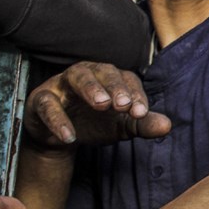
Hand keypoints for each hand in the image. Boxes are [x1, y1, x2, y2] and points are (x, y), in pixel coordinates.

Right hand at [24, 61, 171, 148]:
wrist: (62, 136)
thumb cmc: (95, 122)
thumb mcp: (122, 125)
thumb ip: (142, 123)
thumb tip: (167, 126)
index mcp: (110, 77)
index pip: (127, 79)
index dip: (135, 95)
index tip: (141, 113)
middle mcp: (88, 74)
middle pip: (102, 71)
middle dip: (114, 86)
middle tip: (123, 104)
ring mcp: (62, 84)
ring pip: (76, 77)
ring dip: (90, 89)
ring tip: (102, 104)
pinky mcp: (40, 99)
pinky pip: (48, 105)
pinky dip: (58, 119)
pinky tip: (69, 136)